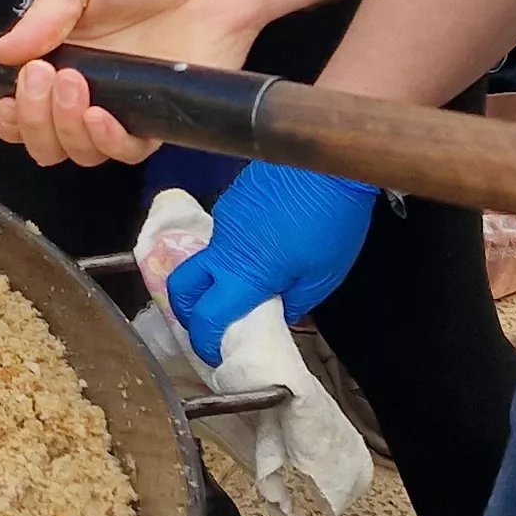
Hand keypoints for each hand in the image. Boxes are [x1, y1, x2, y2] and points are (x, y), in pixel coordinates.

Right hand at [0, 0, 274, 166]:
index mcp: (57, 56)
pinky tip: (101, 116)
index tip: (10, 94)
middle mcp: (84, 91)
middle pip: (42, 139)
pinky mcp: (158, 121)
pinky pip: (125, 152)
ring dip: (65, 128)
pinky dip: (106, 142)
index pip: (19, 107)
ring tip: (75, 85)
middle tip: (45, 77)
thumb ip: (43, 13)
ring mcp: (120, 108)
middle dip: (33, 118)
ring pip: (77, 152)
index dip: (9, 114)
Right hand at [164, 164, 378, 364]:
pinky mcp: (231, 200)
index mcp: (245, 274)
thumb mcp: (323, 276)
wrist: (328, 163)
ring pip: (204, 259)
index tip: (216, 352)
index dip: (206, 341)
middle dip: (187, 311)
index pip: (208, 317)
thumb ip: (293, 302)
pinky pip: (222, 235)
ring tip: (241, 286)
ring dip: (213, 279)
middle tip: (207, 324)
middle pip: (182, 286)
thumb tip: (276, 313)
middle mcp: (223, 248)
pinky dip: (231, 252)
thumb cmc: (332, 222)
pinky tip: (260, 249)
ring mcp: (223, 220)